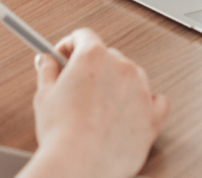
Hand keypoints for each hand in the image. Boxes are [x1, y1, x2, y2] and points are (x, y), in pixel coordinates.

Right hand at [25, 29, 167, 177]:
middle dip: (92, 67)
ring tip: (100, 105)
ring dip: (117, 83)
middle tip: (76, 85)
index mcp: (93, 56)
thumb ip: (47, 70)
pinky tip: (132, 108)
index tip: (63, 57)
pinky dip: (146, 102)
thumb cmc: (62, 133)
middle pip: (107, 55)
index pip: (83, 36)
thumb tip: (48, 62)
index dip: (69, 46)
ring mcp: (140, 91)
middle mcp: (120, 67)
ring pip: (131, 75)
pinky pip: (157, 100)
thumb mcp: (44, 94)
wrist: (79, 164)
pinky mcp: (152, 117)